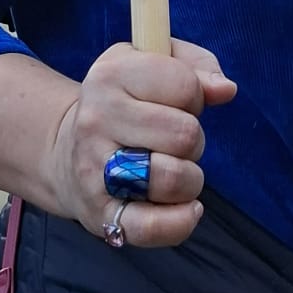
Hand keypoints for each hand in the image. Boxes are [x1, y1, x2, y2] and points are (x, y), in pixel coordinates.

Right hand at [43, 40, 236, 249]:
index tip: (178, 101)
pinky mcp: (100, 214)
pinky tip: (188, 209)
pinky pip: (151, 227)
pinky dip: (180, 222)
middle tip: (174, 140)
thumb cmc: (125, 103)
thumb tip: (226, 90)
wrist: (67, 152)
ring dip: (190, 178)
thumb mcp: (152, 65)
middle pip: (184, 134)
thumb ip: (196, 67)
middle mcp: (96, 119)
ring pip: (173, 179)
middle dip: (194, 139)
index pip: (184, 85)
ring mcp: (94, 170)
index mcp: (110, 75)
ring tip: (174, 169)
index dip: (195, 95)